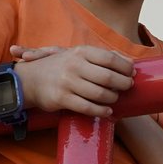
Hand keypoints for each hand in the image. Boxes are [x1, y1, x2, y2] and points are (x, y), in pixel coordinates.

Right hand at [8, 45, 133, 117]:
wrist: (30, 79)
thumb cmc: (60, 67)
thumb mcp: (78, 55)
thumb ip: (103, 57)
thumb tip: (129, 62)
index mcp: (80, 52)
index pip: (110, 58)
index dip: (125, 67)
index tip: (132, 73)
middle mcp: (74, 65)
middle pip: (108, 77)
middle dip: (123, 84)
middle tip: (128, 87)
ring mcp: (68, 82)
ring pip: (100, 94)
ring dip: (112, 98)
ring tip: (114, 98)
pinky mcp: (62, 99)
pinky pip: (88, 107)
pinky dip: (101, 111)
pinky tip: (107, 111)